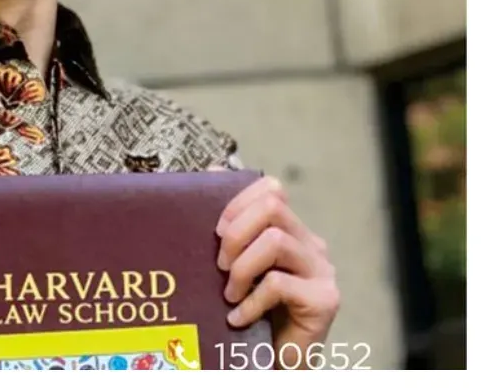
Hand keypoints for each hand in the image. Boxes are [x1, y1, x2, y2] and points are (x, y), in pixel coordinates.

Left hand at [215, 175, 339, 368]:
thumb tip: (208, 174)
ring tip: (229, 293)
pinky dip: (251, 302)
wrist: (277, 360)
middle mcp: (312, 245)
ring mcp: (322, 271)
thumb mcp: (238, 265)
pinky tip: (238, 318)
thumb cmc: (252, 310)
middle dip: (236, 232)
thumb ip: (229, 231)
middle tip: (220, 265)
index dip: (237, 202)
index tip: (215, 231)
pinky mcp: (326, 300)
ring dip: (242, 268)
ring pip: (275, 241)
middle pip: (273, 207)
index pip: (271, 189)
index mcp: (292, 231)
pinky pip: (279, 284)